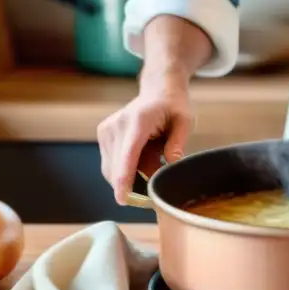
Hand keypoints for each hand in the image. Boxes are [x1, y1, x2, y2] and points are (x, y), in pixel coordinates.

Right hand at [97, 72, 192, 204]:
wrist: (158, 90)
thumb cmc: (174, 106)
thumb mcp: (184, 121)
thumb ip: (177, 143)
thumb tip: (171, 164)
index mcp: (138, 121)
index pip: (128, 154)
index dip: (124, 179)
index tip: (122, 199)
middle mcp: (117, 125)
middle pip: (117, 166)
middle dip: (132, 185)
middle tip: (153, 189)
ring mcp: (107, 130)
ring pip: (112, 168)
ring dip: (130, 176)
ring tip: (153, 161)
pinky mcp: (104, 135)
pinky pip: (111, 164)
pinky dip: (125, 169)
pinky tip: (142, 159)